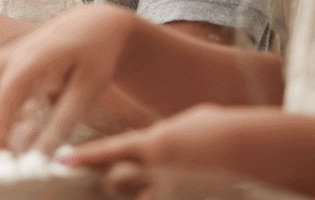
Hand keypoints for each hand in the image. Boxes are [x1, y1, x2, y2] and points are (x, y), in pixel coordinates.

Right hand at [0, 3, 138, 152]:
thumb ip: (62, 123)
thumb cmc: (97, 55)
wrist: (96, 23)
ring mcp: (9, 49)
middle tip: (1, 156)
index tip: (0, 154)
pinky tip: (15, 121)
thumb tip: (40, 156)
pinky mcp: (8, 54)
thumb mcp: (87, 91)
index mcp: (35, 56)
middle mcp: (16, 50)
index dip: (0, 126)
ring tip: (5, 141)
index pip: (8, 94)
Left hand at [67, 105, 288, 185]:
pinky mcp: (183, 199)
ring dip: (131, 194)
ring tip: (121, 189)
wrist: (253, 148)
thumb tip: (156, 141)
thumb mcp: (189, 123)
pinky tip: (161, 190)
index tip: (61, 162)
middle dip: (103, 184)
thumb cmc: (225, 130)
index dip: (84, 158)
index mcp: (154, 143)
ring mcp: (171, 191)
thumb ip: (166, 134)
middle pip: (114, 183)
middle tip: (85, 185)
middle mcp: (157, 170)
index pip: (109, 151)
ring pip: (135, 199)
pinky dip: (153, 196)